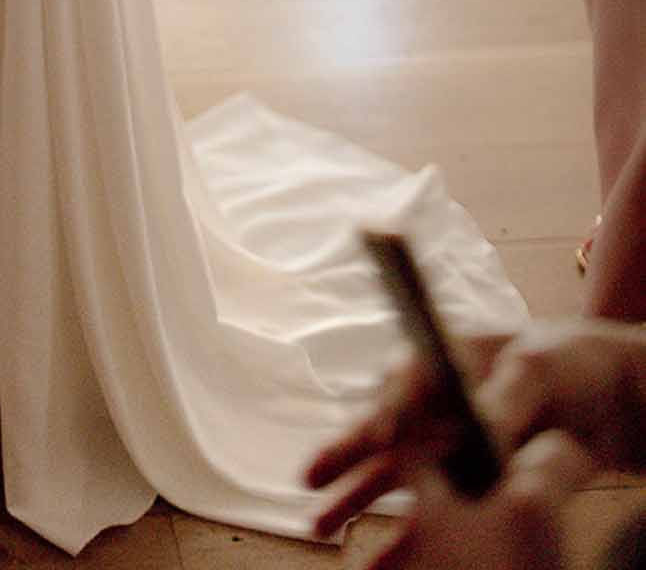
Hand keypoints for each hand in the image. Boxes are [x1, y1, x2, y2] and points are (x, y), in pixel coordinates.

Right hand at [306, 322, 645, 554]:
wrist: (597, 397)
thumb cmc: (562, 364)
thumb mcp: (537, 370)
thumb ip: (506, 396)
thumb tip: (483, 426)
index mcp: (447, 359)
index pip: (407, 378)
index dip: (390, 405)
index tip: (381, 433)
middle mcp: (436, 401)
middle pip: (386, 426)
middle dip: (346, 451)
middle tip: (310, 476)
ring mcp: (446, 441)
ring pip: (393, 470)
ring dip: (356, 494)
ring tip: (321, 524)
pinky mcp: (463, 480)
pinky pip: (426, 507)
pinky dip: (400, 532)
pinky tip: (376, 558)